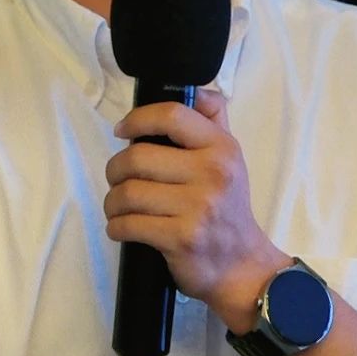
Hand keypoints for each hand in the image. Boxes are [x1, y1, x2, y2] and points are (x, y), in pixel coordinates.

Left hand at [103, 89, 286, 319]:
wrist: (244, 266)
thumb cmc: (229, 207)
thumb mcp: (231, 157)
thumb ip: (214, 119)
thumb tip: (196, 89)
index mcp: (221, 147)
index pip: (172, 116)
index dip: (138, 119)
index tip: (122, 130)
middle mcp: (212, 173)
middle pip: (138, 157)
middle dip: (116, 168)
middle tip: (117, 177)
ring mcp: (197, 208)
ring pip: (128, 193)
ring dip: (112, 201)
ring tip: (118, 205)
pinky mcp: (181, 239)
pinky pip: (129, 225)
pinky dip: (116, 226)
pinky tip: (121, 227)